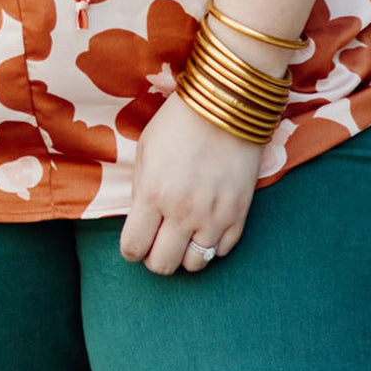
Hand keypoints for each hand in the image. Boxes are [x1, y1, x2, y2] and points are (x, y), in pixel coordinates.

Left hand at [120, 92, 262, 274]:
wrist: (227, 104)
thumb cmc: (180, 122)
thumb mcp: (146, 149)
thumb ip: (141, 189)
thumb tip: (142, 218)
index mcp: (152, 194)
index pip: (133, 248)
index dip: (131, 248)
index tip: (136, 240)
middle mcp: (182, 212)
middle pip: (162, 265)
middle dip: (155, 255)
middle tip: (159, 238)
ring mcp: (213, 217)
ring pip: (193, 265)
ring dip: (185, 253)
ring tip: (184, 232)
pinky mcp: (239, 216)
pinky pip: (221, 251)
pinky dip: (211, 244)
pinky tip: (206, 224)